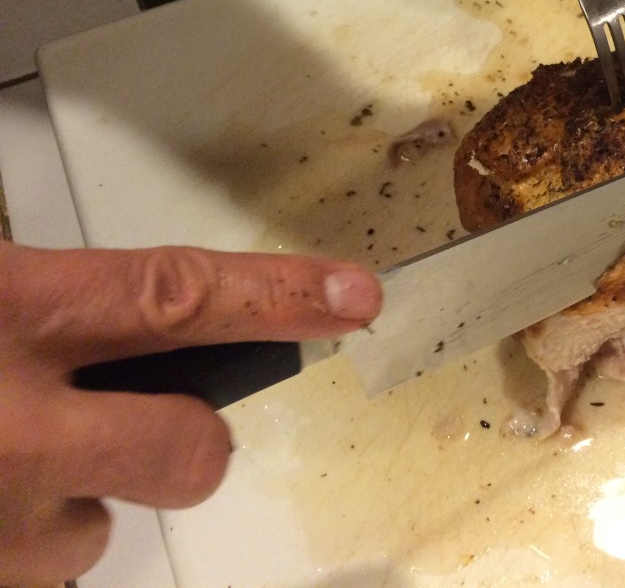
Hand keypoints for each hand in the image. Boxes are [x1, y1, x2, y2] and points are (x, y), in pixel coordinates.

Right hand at [0, 241, 380, 584]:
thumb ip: (66, 302)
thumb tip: (155, 321)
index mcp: (17, 314)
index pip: (181, 300)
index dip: (279, 298)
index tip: (356, 297)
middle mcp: (13, 426)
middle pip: (188, 449)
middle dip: (191, 439)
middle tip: (128, 418)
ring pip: (99, 531)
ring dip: (76, 496)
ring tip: (5, 456)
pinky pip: (39, 570)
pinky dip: (19, 533)